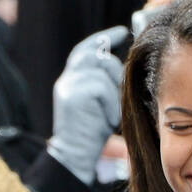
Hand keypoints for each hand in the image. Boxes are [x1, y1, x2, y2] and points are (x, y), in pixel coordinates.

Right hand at [46, 26, 125, 184]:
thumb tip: (125, 68)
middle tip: (119, 93)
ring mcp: (68, 86)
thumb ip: (106, 85)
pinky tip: (107, 121)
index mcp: (71, 80)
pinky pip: (101, 88)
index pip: (86, 49)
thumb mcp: (101, 105)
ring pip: (102, 72)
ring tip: (110, 117)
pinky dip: (110, 105)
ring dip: (113, 96)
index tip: (121, 32)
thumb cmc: (92, 137)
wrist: (75, 159)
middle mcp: (67, 79)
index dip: (103, 38)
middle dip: (114, 70)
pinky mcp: (72, 96)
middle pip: (96, 55)